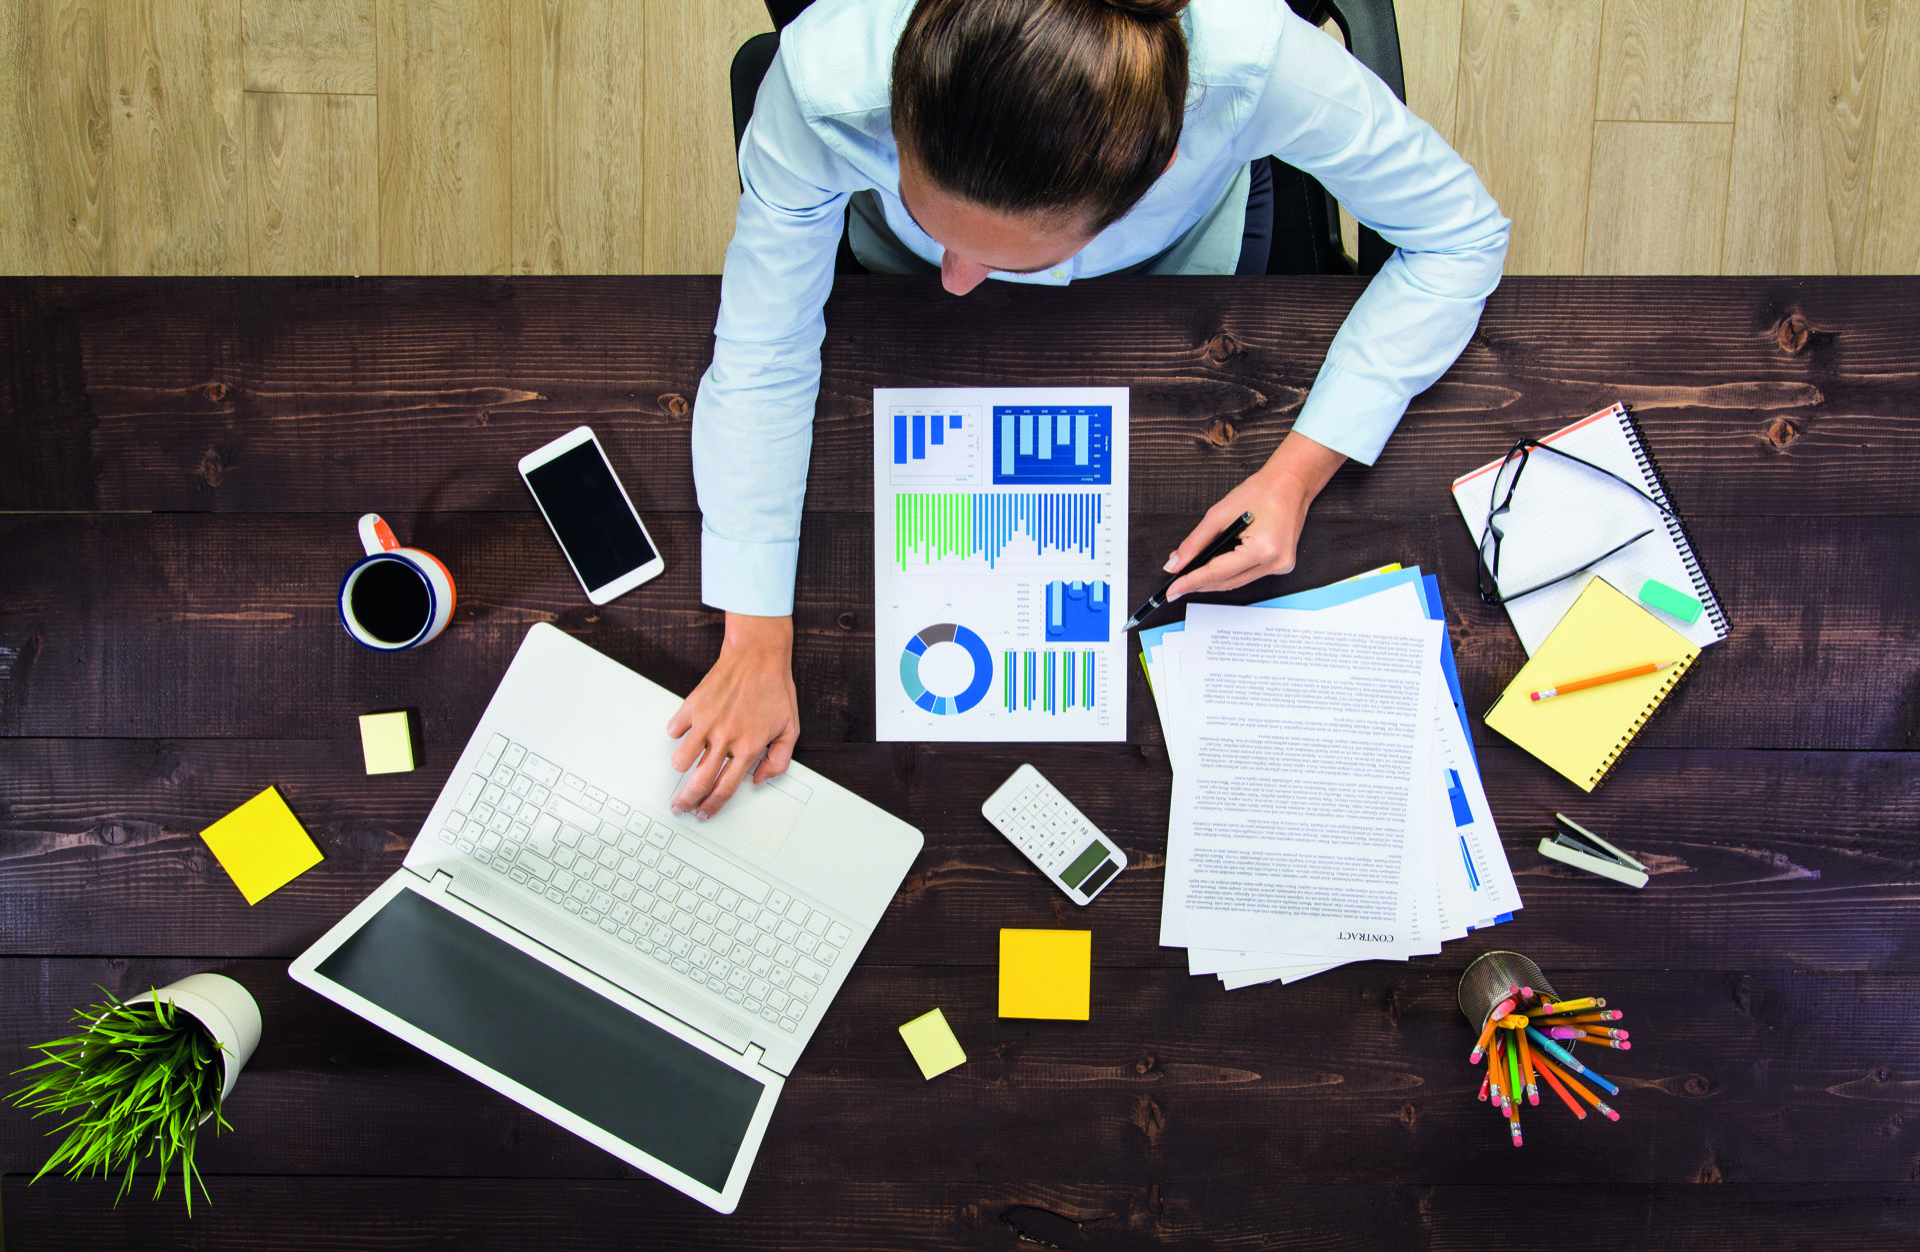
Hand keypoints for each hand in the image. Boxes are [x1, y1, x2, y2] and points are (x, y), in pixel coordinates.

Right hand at [665, 613, 799, 818]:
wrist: (757, 656)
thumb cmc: (774, 689)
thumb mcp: (790, 729)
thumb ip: (779, 761)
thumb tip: (760, 780)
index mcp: (749, 747)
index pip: (726, 788)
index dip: (713, 805)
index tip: (704, 812)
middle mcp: (726, 739)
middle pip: (699, 782)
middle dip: (687, 801)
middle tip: (680, 807)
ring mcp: (706, 723)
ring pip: (682, 760)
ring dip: (681, 768)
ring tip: (685, 767)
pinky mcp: (692, 706)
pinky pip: (675, 730)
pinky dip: (677, 734)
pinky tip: (686, 732)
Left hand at [1164, 431, 1345, 598]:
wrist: (1291, 484)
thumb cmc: (1262, 492)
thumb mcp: (1220, 513)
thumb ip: (1196, 542)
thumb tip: (1176, 563)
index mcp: (1263, 549)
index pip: (1218, 573)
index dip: (1191, 582)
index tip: (1173, 590)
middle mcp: (1275, 562)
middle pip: (1227, 582)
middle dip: (1199, 584)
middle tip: (1176, 585)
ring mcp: (1281, 566)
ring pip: (1237, 582)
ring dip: (1213, 580)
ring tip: (1190, 577)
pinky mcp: (1281, 565)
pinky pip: (1248, 575)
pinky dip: (1229, 573)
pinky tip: (1214, 569)